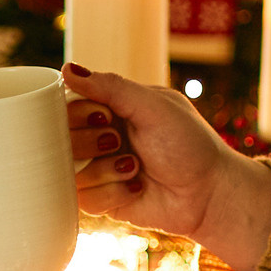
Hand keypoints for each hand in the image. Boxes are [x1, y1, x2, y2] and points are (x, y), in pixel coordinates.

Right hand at [64, 65, 270, 270]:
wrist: (210, 193)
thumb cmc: (189, 144)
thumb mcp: (153, 106)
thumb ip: (111, 87)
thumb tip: (67, 70)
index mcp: (111, 108)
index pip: (67, 105)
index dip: (80, 113)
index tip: (106, 116)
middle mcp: (100, 137)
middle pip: (61, 139)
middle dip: (92, 142)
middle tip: (119, 142)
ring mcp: (100, 169)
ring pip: (69, 172)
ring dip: (106, 170)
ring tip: (135, 167)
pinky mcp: (103, 200)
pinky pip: (84, 200)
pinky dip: (113, 194)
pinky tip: (137, 188)